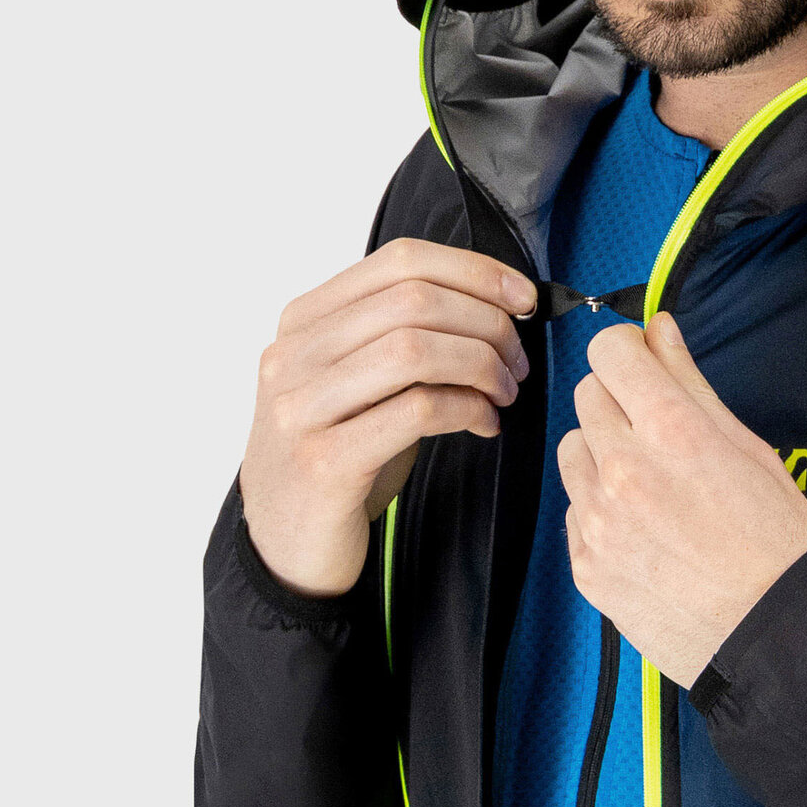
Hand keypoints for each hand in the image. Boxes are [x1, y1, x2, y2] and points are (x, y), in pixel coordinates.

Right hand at [239, 237, 535, 597]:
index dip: (475, 272)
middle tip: (518, 360)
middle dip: (487, 324)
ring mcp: (302, 407)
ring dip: (482, 365)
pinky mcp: (324, 460)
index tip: (522, 299)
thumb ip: (399, 334)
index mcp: (304, 320)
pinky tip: (484, 423)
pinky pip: (418, 410)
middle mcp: (293, 354)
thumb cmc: (338, 456)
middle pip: (414, 300)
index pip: (400, 261)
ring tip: (504, 392)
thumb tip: (493, 300)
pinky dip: (468, 409)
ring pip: (416, 349)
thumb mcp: (358, 381)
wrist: (283, 545)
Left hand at [557, 310, 806, 688]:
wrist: (777, 637)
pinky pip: (574, 509)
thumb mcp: (746, 445)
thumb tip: (657, 329)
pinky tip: (643, 528)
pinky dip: (598, 509)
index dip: (627, 352)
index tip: (640, 366)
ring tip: (650, 486)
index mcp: (672, 429)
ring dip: (601, 454)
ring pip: (572, 450)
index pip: (608, 350)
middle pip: (586, 395)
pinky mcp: (585, 564)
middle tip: (657, 434)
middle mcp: (624, 468)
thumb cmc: (777, 542)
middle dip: (618, 402)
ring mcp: (599, 520)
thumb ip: (689, 380)